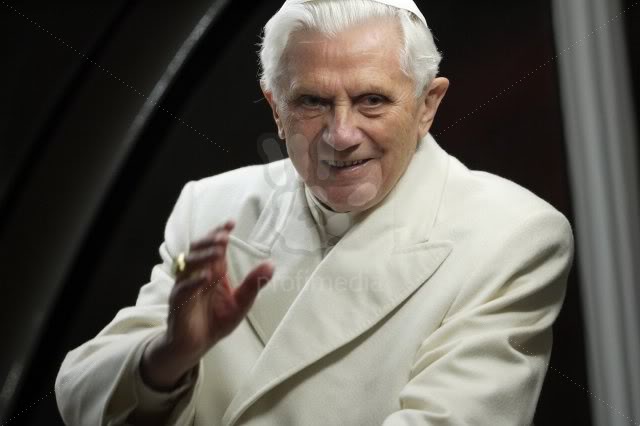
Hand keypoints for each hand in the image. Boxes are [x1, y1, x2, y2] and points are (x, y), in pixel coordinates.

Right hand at [140, 219, 273, 390]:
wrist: (197, 345)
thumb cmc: (217, 321)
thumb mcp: (241, 302)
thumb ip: (254, 284)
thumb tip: (271, 264)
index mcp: (213, 270)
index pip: (214, 246)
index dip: (220, 233)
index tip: (231, 223)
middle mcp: (198, 274)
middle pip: (198, 249)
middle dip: (210, 240)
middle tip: (224, 236)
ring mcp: (186, 286)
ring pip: (188, 264)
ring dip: (203, 256)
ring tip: (218, 251)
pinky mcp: (179, 302)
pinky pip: (183, 288)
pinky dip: (193, 282)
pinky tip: (206, 277)